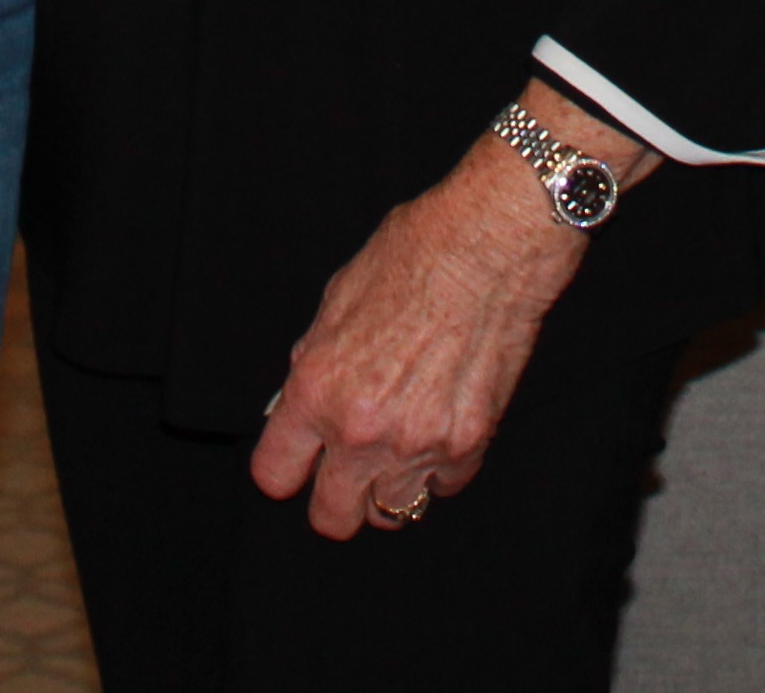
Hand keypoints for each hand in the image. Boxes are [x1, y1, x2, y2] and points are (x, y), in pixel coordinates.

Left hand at [250, 129, 598, 538]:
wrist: (489, 247)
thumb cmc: (414, 256)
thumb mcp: (336, 300)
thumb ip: (315, 362)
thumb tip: (299, 401)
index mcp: (317, 390)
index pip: (275, 474)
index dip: (285, 468)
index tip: (298, 463)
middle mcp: (362, 429)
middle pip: (334, 517)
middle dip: (336, 500)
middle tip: (348, 474)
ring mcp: (418, 444)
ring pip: (394, 512)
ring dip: (392, 487)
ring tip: (400, 447)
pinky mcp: (469, 444)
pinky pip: (445, 484)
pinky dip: (441, 467)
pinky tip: (442, 426)